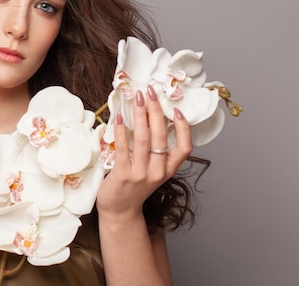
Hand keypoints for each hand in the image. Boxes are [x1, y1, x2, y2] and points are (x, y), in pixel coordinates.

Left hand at [96, 85, 191, 220]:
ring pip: (144, 138)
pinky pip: (124, 147)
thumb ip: (155, 152)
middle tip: (151, 92)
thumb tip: (151, 119)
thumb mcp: (152, 171)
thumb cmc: (135, 187)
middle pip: (161, 136)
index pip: (184, 148)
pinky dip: (122, 130)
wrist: (120, 211)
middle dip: (156, 111)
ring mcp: (140, 173)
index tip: (176, 110)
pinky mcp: (123, 174)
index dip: (183, 129)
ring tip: (137, 98)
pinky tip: (119, 117)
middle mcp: (157, 171)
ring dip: (140, 115)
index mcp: (168, 170)